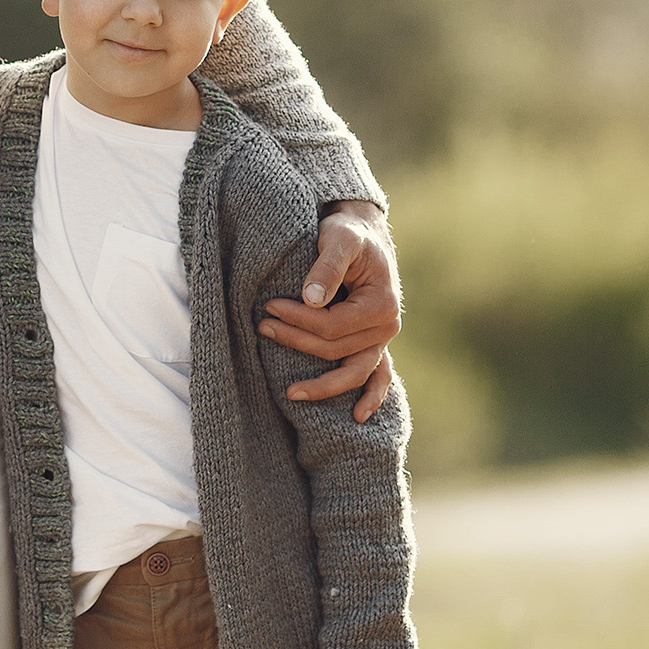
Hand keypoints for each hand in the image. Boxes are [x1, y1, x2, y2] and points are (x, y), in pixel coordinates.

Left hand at [261, 201, 400, 421]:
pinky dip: (371, 396)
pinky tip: (357, 417)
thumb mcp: (338, 238)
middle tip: (261, 327)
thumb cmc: (348, 233)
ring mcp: (382, 339)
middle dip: (296, 341)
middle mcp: (387, 327)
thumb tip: (311, 300)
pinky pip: (378, 376)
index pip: (332, 326)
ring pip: (353, 373)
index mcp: (382, 304)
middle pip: (336, 351)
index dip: (297, 320)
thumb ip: (327, 266)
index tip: (268, 307)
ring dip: (323, 386)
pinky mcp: (374, 341)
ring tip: (289, 394)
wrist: (362, 232)